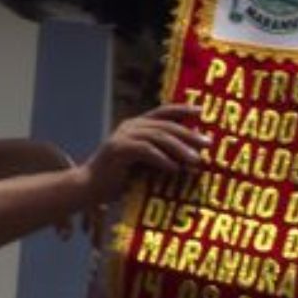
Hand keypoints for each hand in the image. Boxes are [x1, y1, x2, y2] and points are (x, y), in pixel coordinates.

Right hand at [79, 104, 207, 207]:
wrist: (89, 188)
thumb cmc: (119, 179)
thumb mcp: (144, 163)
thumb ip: (162, 154)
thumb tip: (193, 154)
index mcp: (136, 125)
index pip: (163, 111)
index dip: (182, 109)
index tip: (202, 111)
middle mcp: (130, 126)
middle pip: (165, 125)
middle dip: (188, 134)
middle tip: (207, 144)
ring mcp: (122, 136)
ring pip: (158, 137)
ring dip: (179, 149)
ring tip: (195, 161)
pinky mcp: (117, 149)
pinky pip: (145, 151)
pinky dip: (162, 159)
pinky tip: (174, 168)